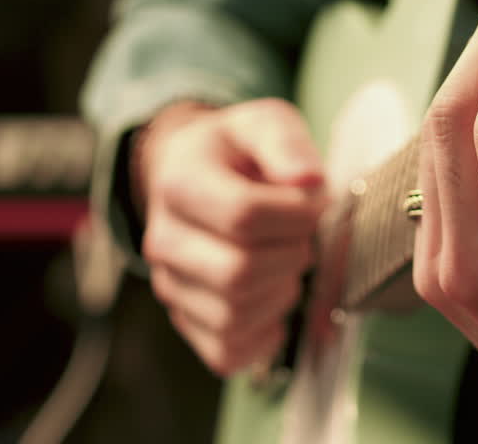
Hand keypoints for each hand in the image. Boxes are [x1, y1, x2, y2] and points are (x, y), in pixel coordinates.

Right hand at [134, 98, 324, 375]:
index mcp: (178, 184)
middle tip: (303, 235)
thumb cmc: (235, 152)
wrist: (193, 172)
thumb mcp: (261, 123)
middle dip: (291, 256)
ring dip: (282, 292)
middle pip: (239, 272)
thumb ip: (285, 142)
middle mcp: (163, 240)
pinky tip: (275, 299)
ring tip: (287, 260)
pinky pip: (226, 352)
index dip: (296, 214)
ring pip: (234, 316)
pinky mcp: (185, 320)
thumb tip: (309, 179)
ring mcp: (170, 285)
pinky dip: (263, 335)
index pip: (244, 215)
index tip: (314, 201)